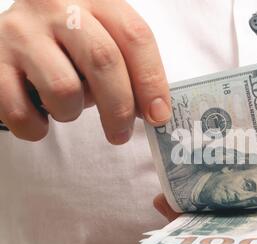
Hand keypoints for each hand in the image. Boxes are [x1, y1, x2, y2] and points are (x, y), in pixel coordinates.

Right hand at [0, 0, 170, 143]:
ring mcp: (21, 32)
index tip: (158, 116)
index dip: (152, 81)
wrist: (15, 33)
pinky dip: (37, 128)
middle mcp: (57, 7)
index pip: (135, 37)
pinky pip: (21, 112)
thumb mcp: (104, 39)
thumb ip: (129, 67)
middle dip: (120, 108)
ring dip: (72, 112)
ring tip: (68, 106)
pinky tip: (41, 117)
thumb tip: (154, 113)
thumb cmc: (70, 44)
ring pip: (64, 89)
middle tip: (120, 134)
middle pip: (104, 61)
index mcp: (96, 0)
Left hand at [153, 83, 256, 243]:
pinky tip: (195, 173)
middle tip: (171, 203)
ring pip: (243, 204)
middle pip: (249, 220)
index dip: (235, 233)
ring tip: (171, 191)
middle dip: (209, 218)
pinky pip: (245, 183)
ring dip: (208, 200)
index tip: (201, 227)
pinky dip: (220, 180)